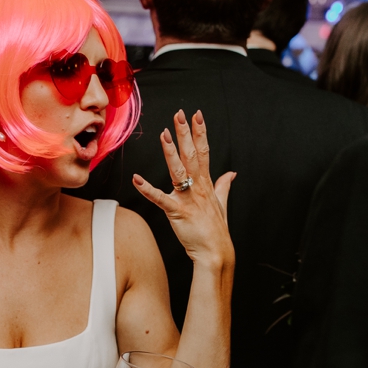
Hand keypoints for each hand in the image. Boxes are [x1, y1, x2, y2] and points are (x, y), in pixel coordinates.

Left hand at [132, 109, 235, 268]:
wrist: (215, 252)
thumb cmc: (216, 230)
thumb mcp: (222, 203)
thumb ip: (223, 186)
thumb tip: (231, 173)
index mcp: (206, 183)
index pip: (204, 152)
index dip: (200, 132)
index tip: (197, 115)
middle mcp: (198, 187)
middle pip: (192, 155)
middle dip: (185, 134)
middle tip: (180, 114)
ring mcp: (188, 199)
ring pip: (178, 171)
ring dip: (171, 152)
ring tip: (163, 134)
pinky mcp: (177, 212)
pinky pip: (160, 199)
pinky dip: (147, 189)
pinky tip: (136, 179)